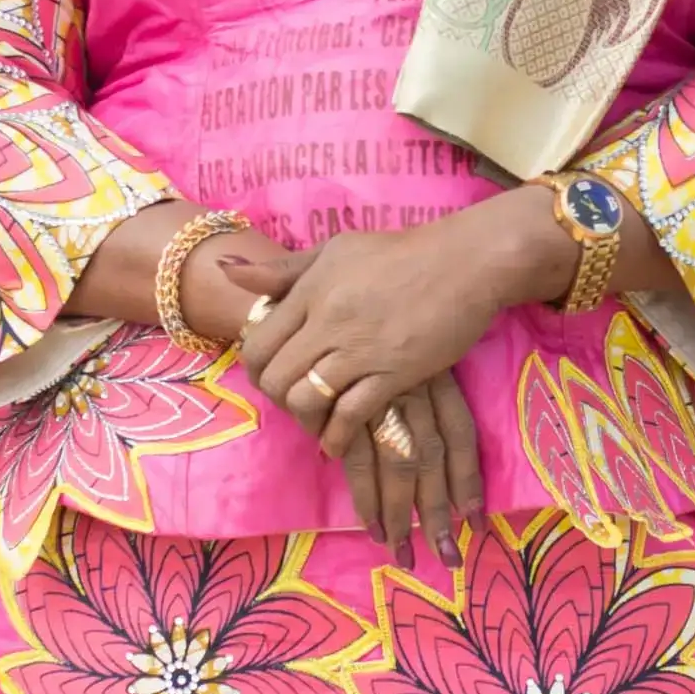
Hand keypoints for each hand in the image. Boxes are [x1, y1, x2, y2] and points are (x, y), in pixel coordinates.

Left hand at [228, 211, 528, 544]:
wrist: (467, 262)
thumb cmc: (402, 253)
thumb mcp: (336, 250)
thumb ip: (284, 270)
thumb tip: (227, 273)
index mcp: (312, 289)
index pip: (258, 342)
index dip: (257, 368)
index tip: (274, 373)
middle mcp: (329, 320)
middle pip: (274, 377)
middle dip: (276, 399)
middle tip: (293, 402)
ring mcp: (361, 349)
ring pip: (305, 399)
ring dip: (304, 420)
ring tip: (315, 423)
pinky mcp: (394, 373)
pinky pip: (349, 415)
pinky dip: (336, 436)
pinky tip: (338, 443)